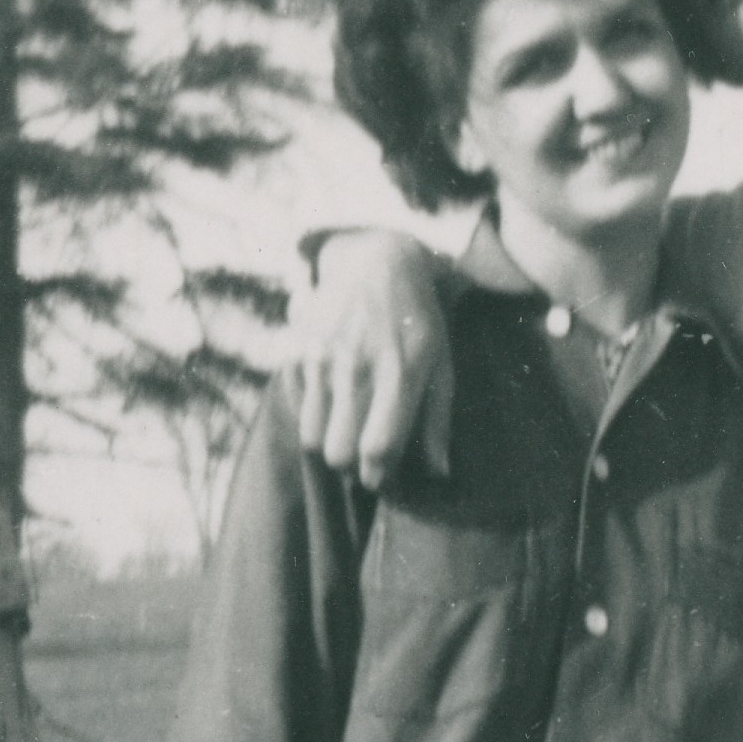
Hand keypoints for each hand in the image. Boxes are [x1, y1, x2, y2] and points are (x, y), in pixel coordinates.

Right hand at [285, 232, 454, 488]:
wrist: (374, 262)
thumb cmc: (418, 322)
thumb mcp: (441, 365)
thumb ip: (438, 421)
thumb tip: (440, 474)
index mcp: (401, 373)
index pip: (379, 446)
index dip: (378, 476)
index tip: (383, 479)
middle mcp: (358, 367)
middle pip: (338, 452)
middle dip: (351, 468)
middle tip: (364, 461)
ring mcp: (325, 359)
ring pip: (313, 438)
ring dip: (330, 448)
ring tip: (349, 437)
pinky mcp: (302, 351)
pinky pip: (301, 409)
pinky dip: (315, 420)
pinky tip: (334, 409)